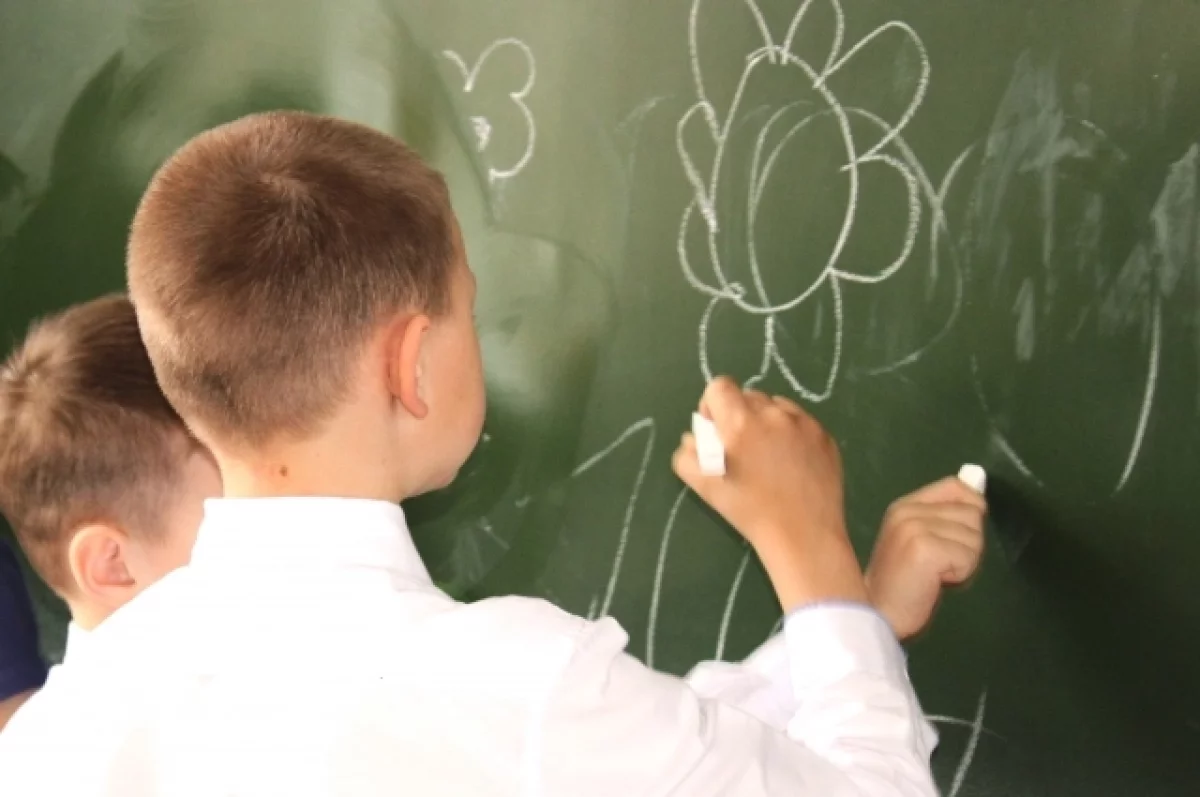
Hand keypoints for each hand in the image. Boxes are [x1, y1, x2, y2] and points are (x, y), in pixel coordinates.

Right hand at [672, 377, 865, 610]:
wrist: (803, 535)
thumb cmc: (749, 511)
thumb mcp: (704, 487)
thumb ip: (687, 455)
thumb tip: (693, 437)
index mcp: (739, 422)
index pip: (719, 386)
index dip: (712, 405)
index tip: (717, 430)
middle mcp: (773, 413)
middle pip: (748, 395)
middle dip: (739, 415)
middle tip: (742, 448)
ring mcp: (803, 422)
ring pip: (776, 406)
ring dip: (766, 422)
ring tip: (769, 456)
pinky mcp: (824, 435)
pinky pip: (800, 421)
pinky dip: (791, 433)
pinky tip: (792, 463)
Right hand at [865, 477, 986, 640]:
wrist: (878, 614)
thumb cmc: (901, 585)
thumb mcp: (918, 542)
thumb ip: (944, 520)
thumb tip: (980, 501)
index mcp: (905, 506)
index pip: (955, 487)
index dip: (971, 508)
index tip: (960, 536)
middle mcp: (908, 511)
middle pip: (972, 512)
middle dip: (968, 543)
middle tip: (940, 565)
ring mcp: (915, 527)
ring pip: (974, 536)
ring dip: (965, 561)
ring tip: (937, 575)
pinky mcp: (925, 548)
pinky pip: (968, 556)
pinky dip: (961, 574)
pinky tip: (936, 582)